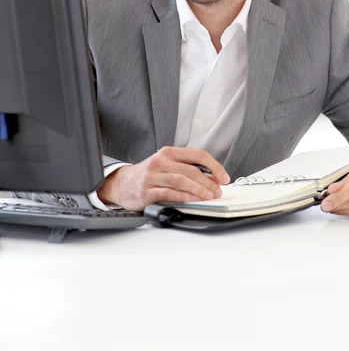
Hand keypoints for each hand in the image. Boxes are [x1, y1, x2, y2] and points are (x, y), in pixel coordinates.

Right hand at [97, 146, 229, 211]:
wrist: (122, 184)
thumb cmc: (148, 175)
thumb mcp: (166, 165)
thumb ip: (186, 168)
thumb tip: (212, 179)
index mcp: (169, 152)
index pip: (198, 155)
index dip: (214, 166)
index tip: (224, 177)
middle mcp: (161, 161)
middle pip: (192, 170)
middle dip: (209, 182)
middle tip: (218, 191)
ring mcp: (153, 176)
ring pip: (182, 180)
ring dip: (199, 190)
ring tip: (209, 196)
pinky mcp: (146, 191)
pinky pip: (169, 193)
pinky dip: (184, 196)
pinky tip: (193, 200)